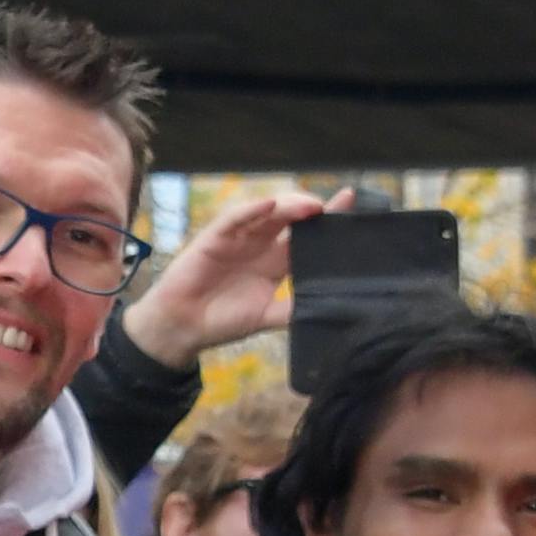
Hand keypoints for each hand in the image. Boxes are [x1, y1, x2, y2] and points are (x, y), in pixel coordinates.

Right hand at [117, 187, 355, 368]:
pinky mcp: (215, 237)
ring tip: (311, 206)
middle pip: (291, 217)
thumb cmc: (222, 322)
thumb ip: (292, 309)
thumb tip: (328, 308)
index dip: (327, 222)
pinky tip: (270, 205)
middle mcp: (260, 244)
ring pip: (267, 211)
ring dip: (290, 205)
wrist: (184, 329)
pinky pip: (235, 218)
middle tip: (337, 206)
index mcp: (275, 262)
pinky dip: (252, 210)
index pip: (306, 236)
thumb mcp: (266, 317)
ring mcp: (238, 238)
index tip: (351, 207)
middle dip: (313, 208)